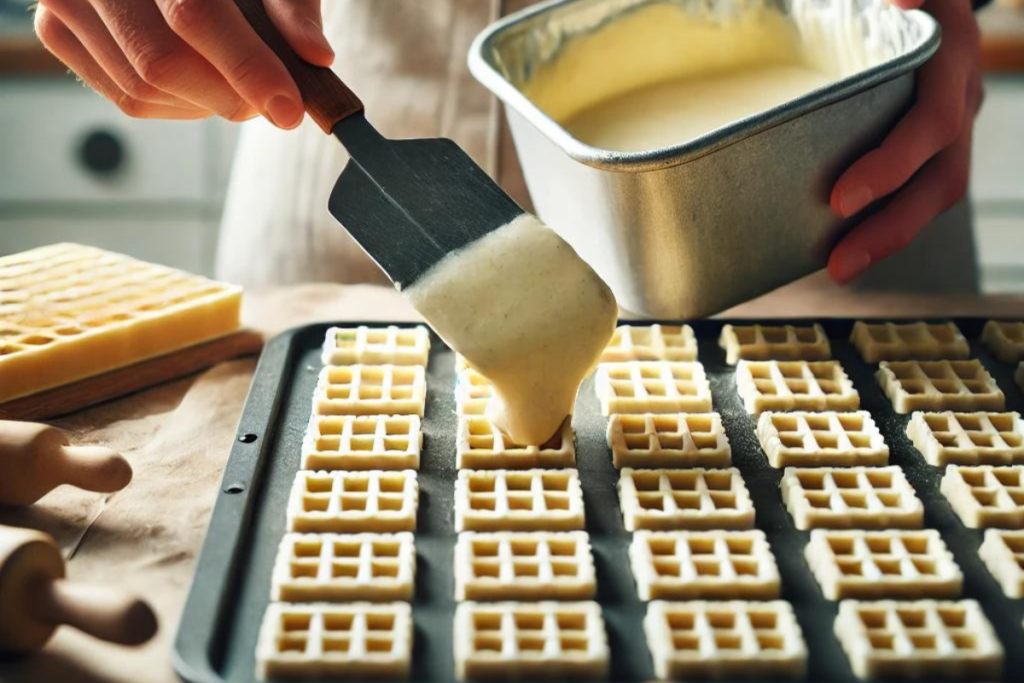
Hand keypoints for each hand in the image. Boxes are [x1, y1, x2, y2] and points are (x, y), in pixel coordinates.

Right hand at [34, 0, 333, 127]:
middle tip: (270, 100)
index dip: (247, 66)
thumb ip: (291, 5)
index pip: (194, 13)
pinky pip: (127, 98)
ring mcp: (66, 0)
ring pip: (143, 89)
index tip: (289, 108)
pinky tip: (201, 82)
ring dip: (207, 104)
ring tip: (237, 82)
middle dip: (229, 96)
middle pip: (162, 63)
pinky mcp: (57, 31)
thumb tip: (316, 56)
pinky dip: (178, 105)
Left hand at [827, 0, 982, 282]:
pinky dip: (882, 222)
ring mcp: (953, 123)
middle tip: (838, 266)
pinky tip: (843, 249)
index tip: (839, 199)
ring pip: (932, 194)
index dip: (891, 165)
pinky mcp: (933, 142)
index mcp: (951, 57)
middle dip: (889, 228)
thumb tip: (899, 1)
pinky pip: (915, 190)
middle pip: (939, 179)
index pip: (931, 123)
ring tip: (840, 269)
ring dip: (887, 237)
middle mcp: (959, 96)